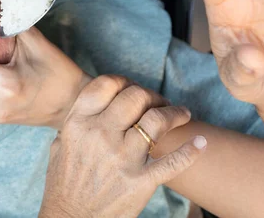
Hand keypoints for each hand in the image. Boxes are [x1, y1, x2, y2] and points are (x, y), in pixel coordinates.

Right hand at [40, 76, 205, 217]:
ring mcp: (121, 159)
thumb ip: (80, 119)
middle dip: (152, 95)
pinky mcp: (139, 182)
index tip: (134, 87)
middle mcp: (100, 136)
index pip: (107, 84)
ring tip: (183, 114)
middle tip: (160, 102)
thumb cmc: (64, 182)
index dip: (125, 80)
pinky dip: (191, 151)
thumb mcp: (62, 143)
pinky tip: (201, 142)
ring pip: (157, 120)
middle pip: (136, 96)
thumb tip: (103, 100)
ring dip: (175, 113)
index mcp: (79, 124)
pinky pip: (173, 162)